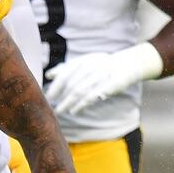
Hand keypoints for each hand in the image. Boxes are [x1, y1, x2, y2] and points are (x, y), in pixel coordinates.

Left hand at [45, 43, 162, 114]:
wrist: (126, 65)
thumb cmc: (99, 66)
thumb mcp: (82, 63)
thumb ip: (65, 69)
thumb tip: (48, 75)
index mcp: (82, 61)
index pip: (65, 74)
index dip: (55, 87)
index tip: (47, 97)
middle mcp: (91, 67)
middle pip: (71, 84)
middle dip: (61, 97)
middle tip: (52, 107)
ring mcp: (101, 76)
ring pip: (80, 91)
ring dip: (69, 102)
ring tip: (61, 110)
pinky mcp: (110, 86)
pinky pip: (93, 97)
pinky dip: (82, 105)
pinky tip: (74, 111)